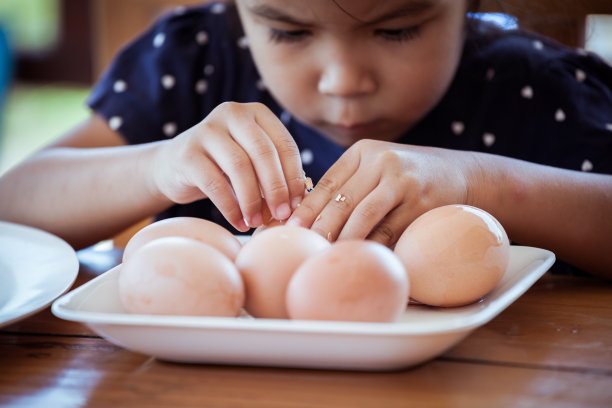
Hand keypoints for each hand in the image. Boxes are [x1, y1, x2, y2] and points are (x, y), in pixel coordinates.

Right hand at [150, 102, 304, 231]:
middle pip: (263, 152)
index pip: (284, 144)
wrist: (174, 167)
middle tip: (282, 214)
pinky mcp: (187, 153)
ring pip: (239, 166)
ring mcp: (206, 130)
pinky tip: (239, 222)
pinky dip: (230, 207)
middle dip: (276, 188)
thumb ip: (275, 171)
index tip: (298, 204)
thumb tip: (300, 200)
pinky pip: (214, 183)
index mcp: (256, 112)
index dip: (294, 176)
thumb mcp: (252, 161)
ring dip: (253, 200)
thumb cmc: (224, 167)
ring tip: (258, 221)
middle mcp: (232, 113)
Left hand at [287, 140, 473, 245]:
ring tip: (325, 254)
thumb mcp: (377, 168)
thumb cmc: (408, 177)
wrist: (460, 175)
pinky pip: (388, 230)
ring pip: (362, 215)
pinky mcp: (419, 203)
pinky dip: (370, 246)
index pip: (327, 182)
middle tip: (302, 246)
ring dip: (341, 239)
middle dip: (318, 226)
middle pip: (341, 199)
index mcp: (363, 152)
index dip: (306, 207)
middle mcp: (381, 161)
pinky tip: (356, 257)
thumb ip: (349, 185)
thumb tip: (308, 217)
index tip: (289, 228)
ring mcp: (402, 181)